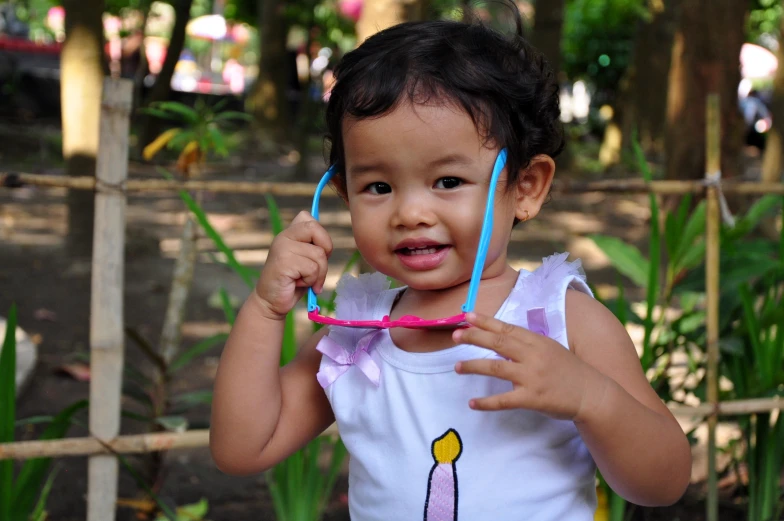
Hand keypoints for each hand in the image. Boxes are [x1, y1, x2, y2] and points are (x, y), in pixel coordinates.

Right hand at [254, 211, 332, 320]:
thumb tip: (312, 218)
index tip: (318, 253)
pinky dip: (311, 281)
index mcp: (289, 233)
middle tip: (316, 269)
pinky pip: (312, 269)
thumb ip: (311, 242)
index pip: (311, 220)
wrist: (271, 302)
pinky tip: (297, 284)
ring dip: (317, 274)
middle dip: (325, 253)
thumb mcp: (305, 259)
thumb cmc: (292, 282)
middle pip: (317, 231)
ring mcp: (282, 248)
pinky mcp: (283, 262)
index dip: (322, 238)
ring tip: (303, 280)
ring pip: (318, 255)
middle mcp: (284, 237)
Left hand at [453, 313, 607, 421]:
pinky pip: (504, 400)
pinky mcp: (533, 398)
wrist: (592, 394)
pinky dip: (486, 402)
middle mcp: (533, 356)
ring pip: (496, 368)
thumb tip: (500, 339)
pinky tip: (472, 403)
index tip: (467, 316)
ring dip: (473, 366)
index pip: (506, 328)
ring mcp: (532, 377)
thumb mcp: (550, 349)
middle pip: (498, 343)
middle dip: (474, 338)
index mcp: (537, 341)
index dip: (486, 321)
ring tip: (457, 367)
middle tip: (455, 336)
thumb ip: (527, 344)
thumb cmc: (569, 371)